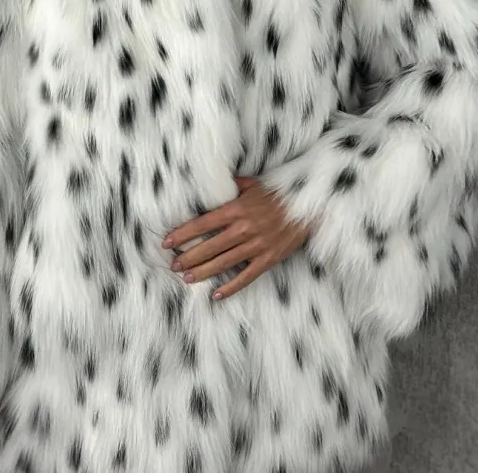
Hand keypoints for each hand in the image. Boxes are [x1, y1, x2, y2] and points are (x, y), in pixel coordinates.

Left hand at [162, 177, 309, 299]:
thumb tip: (213, 183)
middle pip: (209, 246)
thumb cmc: (280, 193)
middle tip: (173, 265)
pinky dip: (231, 287)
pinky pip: (246, 276)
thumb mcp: (254, 184)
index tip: (167, 242)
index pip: (203, 223)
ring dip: (202, 272)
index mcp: (238, 209)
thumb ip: (232, 185)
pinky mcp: (269, 258)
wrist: (310, 206)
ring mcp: (257, 245)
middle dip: (188, 257)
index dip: (183, 234)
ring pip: (223, 263)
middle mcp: (244, 228)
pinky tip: (216, 295)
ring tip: (186, 278)